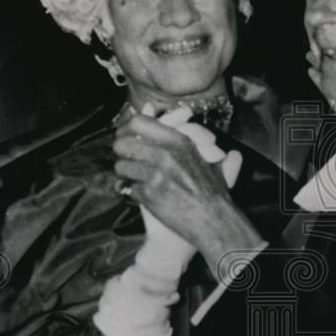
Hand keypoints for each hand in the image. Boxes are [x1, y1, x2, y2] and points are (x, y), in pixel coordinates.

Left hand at [113, 105, 261, 274]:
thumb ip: (190, 133)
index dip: (127, 128)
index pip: (139, 122)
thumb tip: (168, 115)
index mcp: (179, 142)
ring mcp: (156, 175)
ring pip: (122, 166)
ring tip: (132, 177)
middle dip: (121, 151)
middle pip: (125, 143)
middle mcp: (166, 155)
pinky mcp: (149, 195)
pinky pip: (128, 187)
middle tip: (125, 157)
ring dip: (125, 172)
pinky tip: (139, 194)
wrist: (214, 221)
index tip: (127, 135)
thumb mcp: (207, 156)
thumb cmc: (213, 190)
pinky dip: (131, 191)